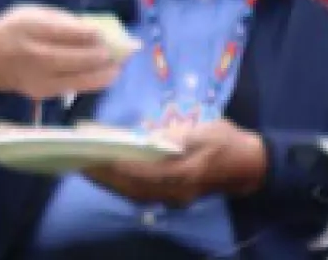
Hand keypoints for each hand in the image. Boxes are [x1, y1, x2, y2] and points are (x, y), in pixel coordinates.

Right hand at [0, 4, 130, 97]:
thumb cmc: (18, 29)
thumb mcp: (35, 13)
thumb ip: (64, 20)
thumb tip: (98, 31)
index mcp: (31, 28)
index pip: (66, 33)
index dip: (90, 35)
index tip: (105, 34)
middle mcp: (33, 55)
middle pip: (75, 58)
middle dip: (101, 55)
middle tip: (121, 51)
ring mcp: (37, 78)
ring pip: (77, 78)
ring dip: (104, 73)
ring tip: (119, 66)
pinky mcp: (42, 93)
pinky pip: (73, 88)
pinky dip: (93, 82)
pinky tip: (107, 75)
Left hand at [85, 120, 266, 206]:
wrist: (248, 165)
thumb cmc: (227, 142)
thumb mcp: (205, 130)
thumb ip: (175, 135)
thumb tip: (146, 138)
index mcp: (184, 173)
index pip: (141, 173)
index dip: (115, 166)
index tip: (93, 155)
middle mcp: (175, 191)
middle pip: (131, 188)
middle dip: (105, 176)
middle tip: (80, 162)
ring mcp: (173, 197)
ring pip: (133, 193)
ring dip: (109, 182)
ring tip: (88, 168)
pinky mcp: (171, 197)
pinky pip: (140, 194)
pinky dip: (122, 185)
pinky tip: (110, 174)